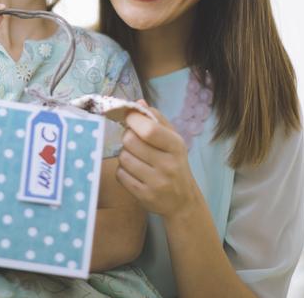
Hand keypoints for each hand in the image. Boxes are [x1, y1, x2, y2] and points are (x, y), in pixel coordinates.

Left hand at [115, 101, 199, 219]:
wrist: (183, 201)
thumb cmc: (175, 164)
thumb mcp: (173, 140)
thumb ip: (156, 119)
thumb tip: (138, 102)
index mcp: (176, 146)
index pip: (149, 129)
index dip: (133, 120)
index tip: (129, 117)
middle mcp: (168, 165)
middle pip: (130, 141)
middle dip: (127, 137)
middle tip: (134, 141)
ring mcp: (156, 182)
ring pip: (123, 158)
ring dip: (125, 155)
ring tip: (136, 158)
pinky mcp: (144, 196)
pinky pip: (120, 175)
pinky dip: (123, 171)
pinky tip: (134, 172)